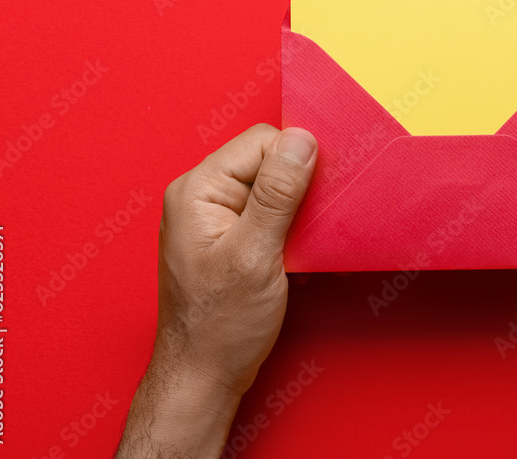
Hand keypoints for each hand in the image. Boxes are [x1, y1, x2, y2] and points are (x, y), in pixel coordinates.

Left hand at [118, 124, 316, 457]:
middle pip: (267, 160)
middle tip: (308, 225)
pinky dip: (290, 225)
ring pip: (272, 185)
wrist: (203, 376)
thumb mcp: (255, 255)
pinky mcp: (231, 235)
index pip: (261, 142)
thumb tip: (302, 140)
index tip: (318, 195)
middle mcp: (202, 195)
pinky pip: (269, 210)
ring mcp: (215, 216)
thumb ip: (277, 194)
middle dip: (298, 185)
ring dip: (297, 208)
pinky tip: (295, 251)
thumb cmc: (220, 325)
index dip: (296, 161)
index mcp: (198, 189)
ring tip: (299, 243)